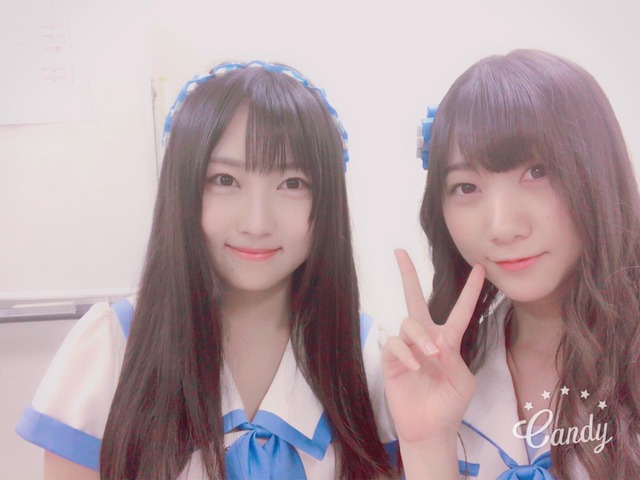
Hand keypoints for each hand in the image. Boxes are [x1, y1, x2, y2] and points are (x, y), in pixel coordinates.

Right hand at [382, 249, 484, 442]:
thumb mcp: (463, 381)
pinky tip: (415, 367)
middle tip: (399, 251)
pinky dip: (406, 353)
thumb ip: (454, 357)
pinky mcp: (392, 359)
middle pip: (415, 298)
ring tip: (431, 356)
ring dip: (420, 336)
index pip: (460, 310)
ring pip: (408, 322)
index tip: (480, 268)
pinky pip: (395, 344)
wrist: (429, 428)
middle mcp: (425, 338)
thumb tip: (437, 340)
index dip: (470, 290)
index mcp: (448, 341)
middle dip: (408, 274)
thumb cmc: (450, 405)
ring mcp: (407, 347)